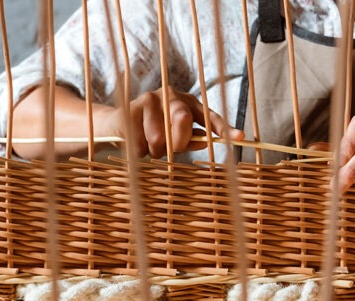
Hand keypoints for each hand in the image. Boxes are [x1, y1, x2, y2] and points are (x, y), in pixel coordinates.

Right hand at [109, 88, 244, 157]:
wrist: (115, 125)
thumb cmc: (151, 132)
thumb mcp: (173, 136)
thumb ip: (190, 138)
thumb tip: (206, 141)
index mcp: (187, 103)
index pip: (209, 116)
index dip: (224, 127)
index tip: (240, 137)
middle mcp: (170, 95)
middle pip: (182, 120)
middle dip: (176, 142)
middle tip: (168, 150)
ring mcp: (149, 99)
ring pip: (157, 136)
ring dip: (153, 151)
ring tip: (148, 146)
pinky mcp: (129, 108)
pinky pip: (138, 140)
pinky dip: (138, 150)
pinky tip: (134, 143)